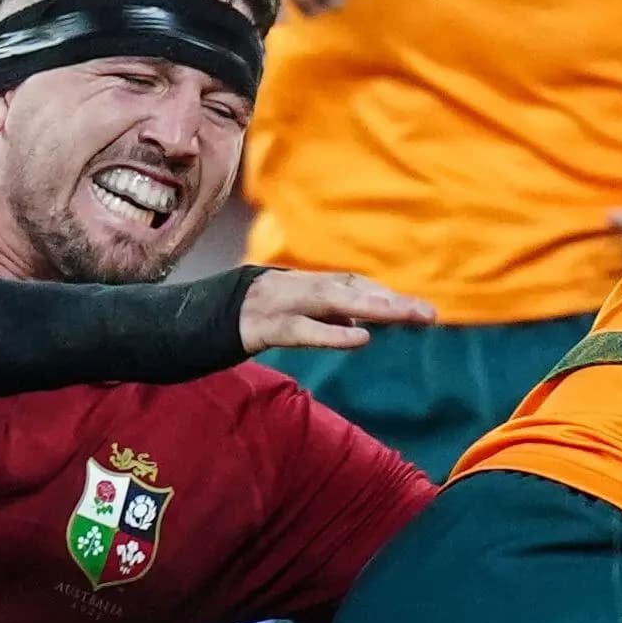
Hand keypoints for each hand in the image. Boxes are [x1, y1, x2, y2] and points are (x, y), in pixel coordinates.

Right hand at [235, 266, 433, 355]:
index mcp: (302, 283)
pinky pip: (301, 330)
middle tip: (428, 315)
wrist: (192, 317)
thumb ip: (324, 317)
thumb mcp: (290, 316)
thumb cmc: (245, 317)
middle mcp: (295, 286)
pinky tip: (360, 339)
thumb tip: (358, 327)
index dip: (384, 296)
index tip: (417, 312)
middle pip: (351, 289)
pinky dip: (331, 334)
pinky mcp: (263, 326)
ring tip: (405, 316)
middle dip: (390, 301)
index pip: (352, 285)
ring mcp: (278, 303)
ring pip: (331, 301)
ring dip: (370, 309)